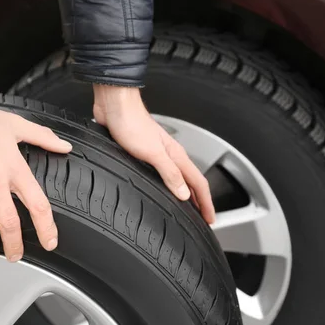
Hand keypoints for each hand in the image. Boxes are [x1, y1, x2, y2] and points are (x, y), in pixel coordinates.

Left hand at [93, 84, 214, 223]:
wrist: (114, 105)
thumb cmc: (131, 123)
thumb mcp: (152, 152)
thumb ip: (169, 172)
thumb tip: (184, 194)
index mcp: (176, 155)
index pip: (198, 183)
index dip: (206, 203)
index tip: (210, 219)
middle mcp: (169, 154)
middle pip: (191, 181)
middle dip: (199, 201)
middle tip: (202, 218)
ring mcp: (156, 153)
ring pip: (177, 177)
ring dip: (184, 193)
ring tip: (186, 208)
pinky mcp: (142, 152)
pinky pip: (161, 173)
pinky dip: (167, 185)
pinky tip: (161, 188)